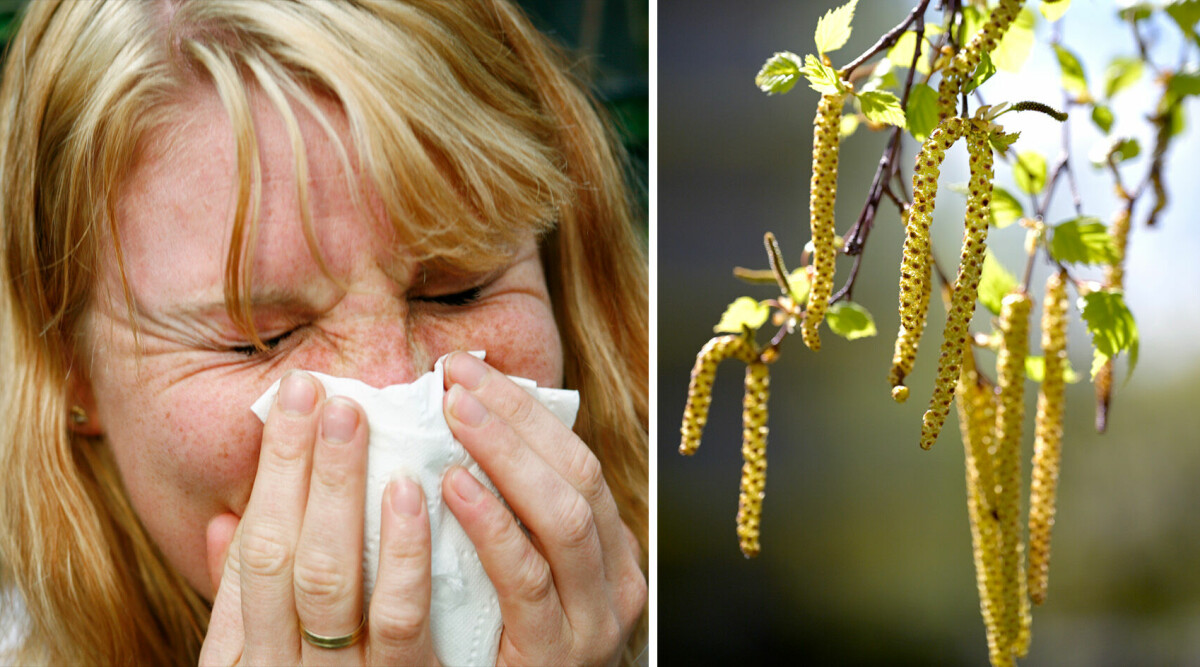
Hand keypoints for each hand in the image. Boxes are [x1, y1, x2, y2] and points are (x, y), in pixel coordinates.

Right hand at [199, 371, 440, 665]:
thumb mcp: (267, 661)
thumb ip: (248, 602)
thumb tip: (225, 523)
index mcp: (248, 654)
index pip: (255, 547)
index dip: (273, 469)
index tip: (296, 395)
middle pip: (284, 554)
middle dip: (298, 466)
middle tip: (324, 391)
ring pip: (331, 580)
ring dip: (339, 493)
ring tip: (355, 423)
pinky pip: (400, 619)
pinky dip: (403, 553)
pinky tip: (409, 495)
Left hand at [441, 352, 646, 665]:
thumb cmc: (501, 650)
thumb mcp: (519, 578)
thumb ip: (504, 518)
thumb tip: (450, 436)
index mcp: (608, 549)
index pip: (574, 459)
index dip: (523, 409)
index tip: (469, 368)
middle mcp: (615, 579)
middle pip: (576, 475)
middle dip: (517, 418)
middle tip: (456, 376)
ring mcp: (593, 620)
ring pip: (565, 517)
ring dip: (507, 455)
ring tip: (453, 413)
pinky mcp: (556, 655)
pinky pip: (527, 579)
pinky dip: (493, 525)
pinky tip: (452, 488)